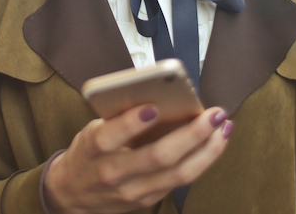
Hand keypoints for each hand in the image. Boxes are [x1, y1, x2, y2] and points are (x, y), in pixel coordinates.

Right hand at [44, 105, 232, 213]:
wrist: (72, 195)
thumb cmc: (88, 153)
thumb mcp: (91, 130)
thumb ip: (118, 118)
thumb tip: (159, 96)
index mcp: (94, 148)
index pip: (111, 136)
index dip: (132, 122)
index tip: (153, 106)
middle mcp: (113, 173)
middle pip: (158, 157)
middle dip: (191, 135)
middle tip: (213, 114)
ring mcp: (133, 191)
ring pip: (178, 174)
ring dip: (207, 150)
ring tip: (223, 127)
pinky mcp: (147, 200)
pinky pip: (181, 181)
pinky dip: (202, 160)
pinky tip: (214, 143)